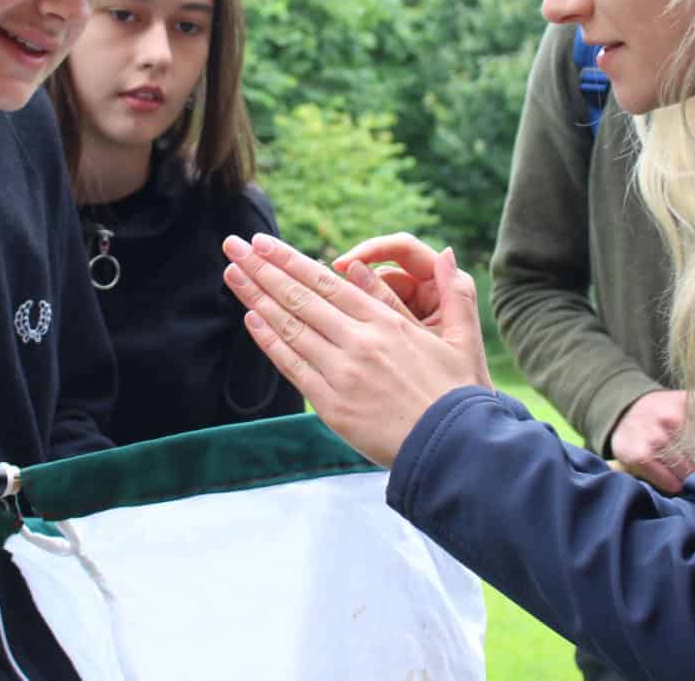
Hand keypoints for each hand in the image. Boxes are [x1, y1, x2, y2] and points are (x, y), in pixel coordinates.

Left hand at [222, 232, 489, 466]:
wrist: (454, 450)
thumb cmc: (461, 397)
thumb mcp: (461, 340)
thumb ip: (453, 293)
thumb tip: (445, 252)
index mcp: (387, 323)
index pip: (327, 282)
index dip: (291, 260)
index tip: (264, 242)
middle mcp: (360, 342)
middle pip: (301, 297)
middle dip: (263, 268)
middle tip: (234, 245)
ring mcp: (342, 372)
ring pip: (290, 326)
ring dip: (257, 297)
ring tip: (233, 272)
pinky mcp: (331, 404)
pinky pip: (293, 366)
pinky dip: (270, 340)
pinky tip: (251, 318)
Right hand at [608, 389, 694, 493]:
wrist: (624, 411)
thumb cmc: (666, 412)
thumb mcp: (691, 403)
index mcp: (691, 404)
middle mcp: (673, 418)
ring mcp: (655, 437)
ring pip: (689, 472)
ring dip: (692, 478)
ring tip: (691, 475)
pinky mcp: (639, 455)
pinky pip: (669, 481)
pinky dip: (675, 484)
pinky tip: (674, 479)